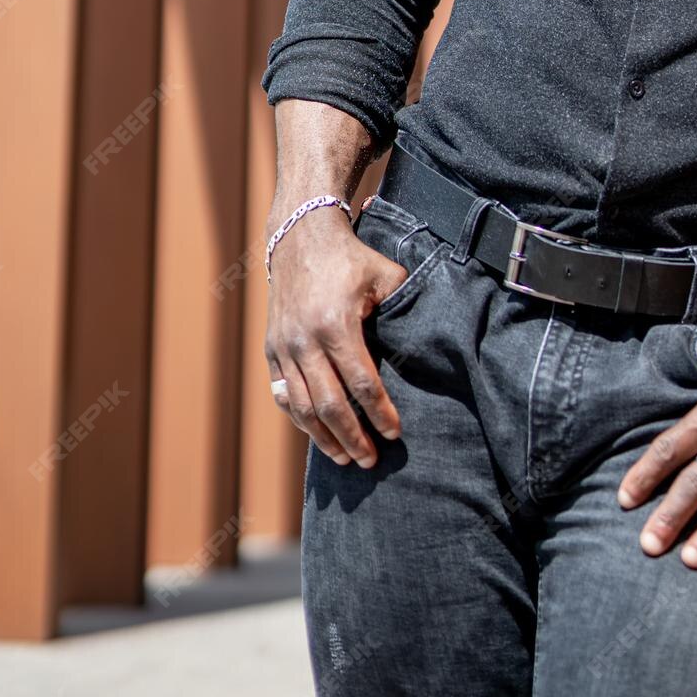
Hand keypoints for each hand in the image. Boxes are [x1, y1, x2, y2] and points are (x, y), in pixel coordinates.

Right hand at [263, 207, 410, 468]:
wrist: (300, 236)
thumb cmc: (350, 258)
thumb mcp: (383, 275)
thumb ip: (402, 305)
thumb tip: (425, 339)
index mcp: (336, 324)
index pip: (361, 382)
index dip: (379, 412)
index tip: (394, 433)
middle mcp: (305, 340)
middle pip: (329, 404)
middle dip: (352, 437)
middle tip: (371, 461)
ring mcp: (284, 346)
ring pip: (302, 407)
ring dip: (323, 437)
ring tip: (345, 459)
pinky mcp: (271, 348)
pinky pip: (284, 395)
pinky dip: (300, 419)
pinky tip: (317, 434)